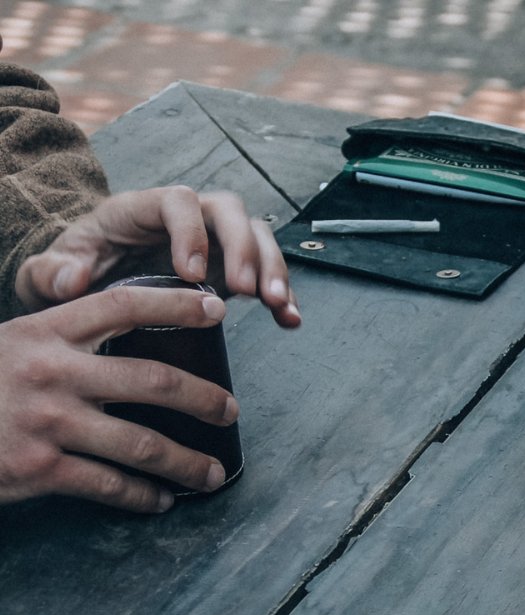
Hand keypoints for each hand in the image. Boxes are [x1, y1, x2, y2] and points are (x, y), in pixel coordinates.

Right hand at [0, 286, 238, 511]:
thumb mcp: (11, 345)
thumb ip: (61, 340)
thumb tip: (130, 346)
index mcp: (44, 331)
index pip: (122, 305)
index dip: (175, 304)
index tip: (215, 308)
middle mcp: (51, 371)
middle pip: (152, 379)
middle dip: (203, 398)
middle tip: (231, 411)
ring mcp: (46, 421)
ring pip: (142, 444)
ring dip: (186, 462)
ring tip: (210, 473)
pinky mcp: (38, 469)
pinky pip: (109, 485)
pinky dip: (142, 496)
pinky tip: (160, 501)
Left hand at [15, 187, 300, 328]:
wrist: (95, 278)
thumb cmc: (79, 268)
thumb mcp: (53, 268)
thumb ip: (52, 271)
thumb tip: (71, 281)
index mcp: (142, 209)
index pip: (178, 201)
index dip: (190, 232)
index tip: (191, 275)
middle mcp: (187, 218)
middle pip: (229, 213)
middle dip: (244, 249)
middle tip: (248, 291)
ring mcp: (215, 242)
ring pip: (257, 237)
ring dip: (273, 270)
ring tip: (277, 306)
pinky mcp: (233, 269)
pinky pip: (266, 273)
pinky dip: (283, 295)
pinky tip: (289, 320)